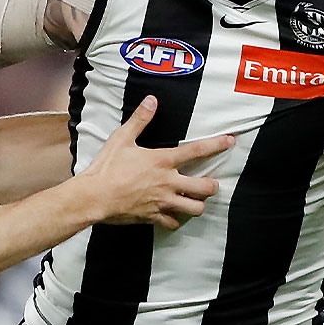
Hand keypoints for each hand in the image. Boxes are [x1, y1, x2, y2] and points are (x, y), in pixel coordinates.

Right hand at [78, 96, 233, 229]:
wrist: (93, 196)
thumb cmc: (106, 167)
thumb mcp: (122, 138)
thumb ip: (140, 120)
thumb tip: (151, 101)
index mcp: (162, 161)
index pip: (196, 151)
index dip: (217, 145)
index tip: (230, 141)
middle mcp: (168, 182)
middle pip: (205, 188)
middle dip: (212, 186)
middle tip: (210, 184)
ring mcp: (162, 201)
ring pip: (194, 209)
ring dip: (197, 205)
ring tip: (195, 201)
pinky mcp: (153, 216)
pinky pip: (173, 223)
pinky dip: (175, 220)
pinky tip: (173, 215)